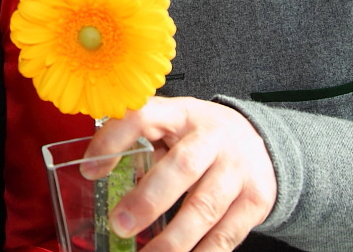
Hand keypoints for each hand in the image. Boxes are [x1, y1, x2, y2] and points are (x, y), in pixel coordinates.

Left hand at [81, 96, 276, 251]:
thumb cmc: (202, 138)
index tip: (90, 169)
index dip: (114, 140)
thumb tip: (99, 172)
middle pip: (183, 166)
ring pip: (205, 207)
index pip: (144, 116)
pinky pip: (226, 234)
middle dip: (149, 199)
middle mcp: (213, 138)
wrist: (262, 142)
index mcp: (182, 114)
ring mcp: (237, 170)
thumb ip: (144, 144)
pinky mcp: (255, 200)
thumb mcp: (174, 126)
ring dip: (173, 240)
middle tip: (120, 225)